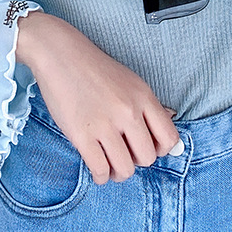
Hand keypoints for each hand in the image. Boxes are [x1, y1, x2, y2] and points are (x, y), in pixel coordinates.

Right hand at [16, 11, 180, 184]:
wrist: (61, 56)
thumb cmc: (95, 69)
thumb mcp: (130, 81)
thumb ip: (148, 105)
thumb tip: (169, 122)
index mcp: (143, 97)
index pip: (169, 138)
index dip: (161, 150)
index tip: (148, 148)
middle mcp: (128, 112)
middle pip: (148, 158)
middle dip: (137, 161)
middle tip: (125, 154)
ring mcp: (105, 124)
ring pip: (125, 169)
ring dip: (118, 173)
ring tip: (111, 165)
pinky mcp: (81, 135)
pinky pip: (100, 170)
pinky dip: (101, 176)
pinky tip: (98, 168)